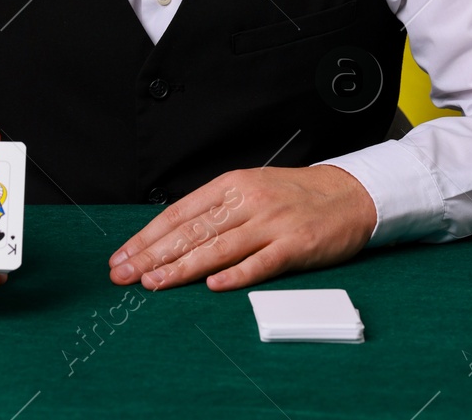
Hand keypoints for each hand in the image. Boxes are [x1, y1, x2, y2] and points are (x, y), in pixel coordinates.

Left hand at [106, 164, 376, 291]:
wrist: (349, 194)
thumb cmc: (294, 195)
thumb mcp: (250, 189)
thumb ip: (216, 210)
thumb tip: (171, 235)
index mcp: (232, 185)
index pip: (179, 213)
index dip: (147, 236)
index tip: (122, 255)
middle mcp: (248, 201)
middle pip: (192, 231)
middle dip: (152, 255)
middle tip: (124, 274)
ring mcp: (272, 223)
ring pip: (218, 248)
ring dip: (182, 268)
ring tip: (153, 283)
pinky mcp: (295, 245)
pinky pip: (260, 263)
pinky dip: (235, 275)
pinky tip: (212, 286)